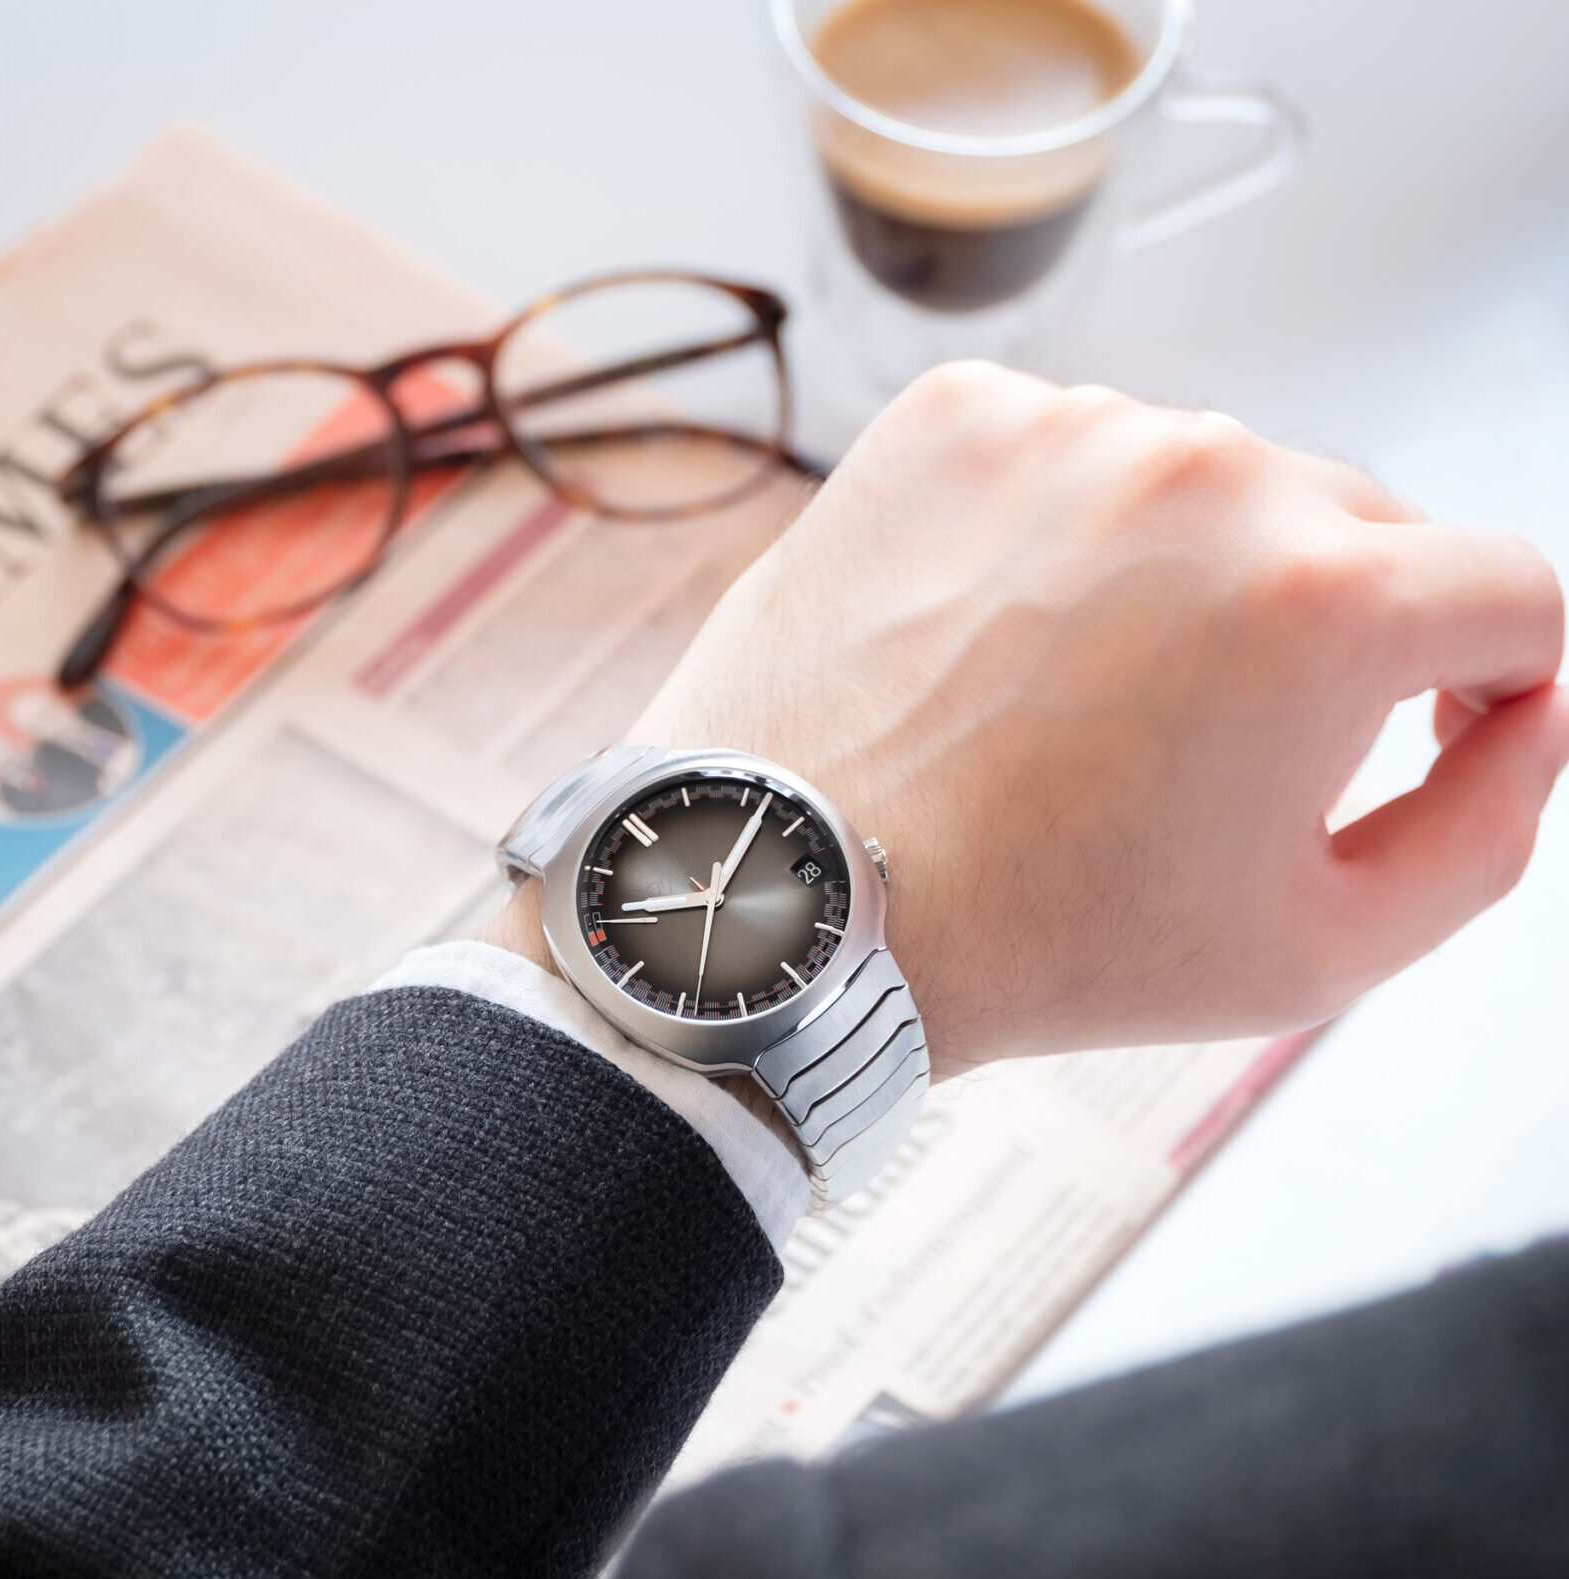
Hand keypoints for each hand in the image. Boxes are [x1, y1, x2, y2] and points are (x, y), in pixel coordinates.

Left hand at [628, 364, 1568, 1074]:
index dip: (1494, 674)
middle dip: (1328, 631)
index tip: (1431, 721)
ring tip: (1083, 702)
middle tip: (1216, 744)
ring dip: (1186, 577)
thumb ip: (1486, 821)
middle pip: (1356, 528)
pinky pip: (1074, 456)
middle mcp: (1208, 474)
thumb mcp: (1322, 945)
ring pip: (1208, 487)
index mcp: (1325, 599)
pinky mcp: (955, 416)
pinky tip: (1005, 637)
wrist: (799, 899)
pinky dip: (1067, 534)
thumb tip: (1533, 706)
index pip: (1514, 592)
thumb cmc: (1041, 939)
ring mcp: (1070, 426)